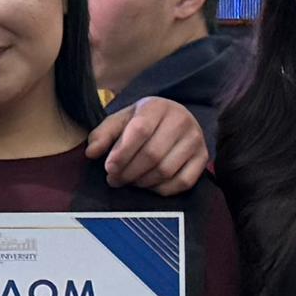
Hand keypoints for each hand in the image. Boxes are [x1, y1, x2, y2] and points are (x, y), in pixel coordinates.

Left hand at [85, 94, 212, 193]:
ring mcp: (196, 140)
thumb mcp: (120, 121)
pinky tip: (149, 185)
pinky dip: (161, 189)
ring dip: (142, 182)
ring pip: (166, 170)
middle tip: (114, 179)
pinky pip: (182, 182)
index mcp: (157, 107)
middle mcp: (181, 120)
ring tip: (129, 180)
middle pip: (152, 155)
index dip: (122, 154)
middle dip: (128, 172)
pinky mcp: (203, 158)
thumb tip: (92, 153)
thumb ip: (103, 135)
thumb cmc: (143, 122)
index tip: (109, 168)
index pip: (140, 131)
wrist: (173, 121)